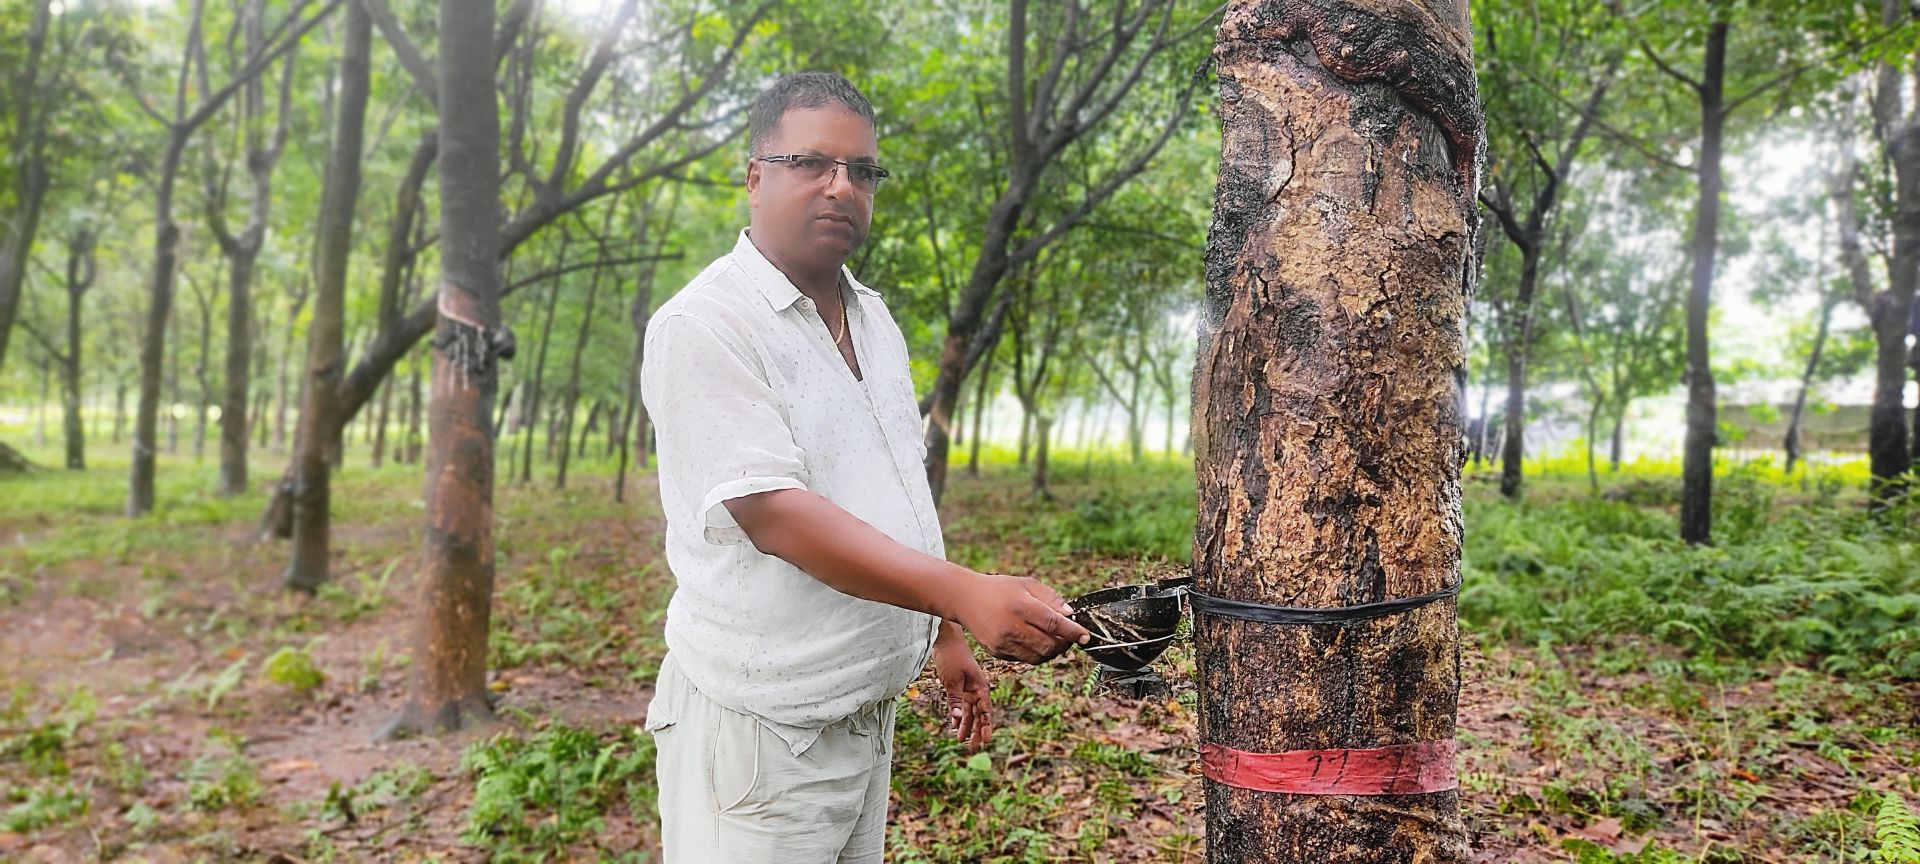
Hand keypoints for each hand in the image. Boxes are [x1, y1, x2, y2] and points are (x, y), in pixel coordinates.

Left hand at [932, 626, 991, 750]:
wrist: (945, 640)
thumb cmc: (952, 657)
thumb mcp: (952, 680)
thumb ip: (954, 700)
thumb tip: (956, 719)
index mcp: (980, 687)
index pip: (985, 711)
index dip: (986, 726)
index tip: (986, 741)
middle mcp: (976, 689)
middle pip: (978, 714)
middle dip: (975, 730)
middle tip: (972, 746)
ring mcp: (968, 688)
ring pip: (968, 711)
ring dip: (965, 725)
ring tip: (961, 740)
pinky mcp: (958, 686)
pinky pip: (960, 705)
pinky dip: (957, 715)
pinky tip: (954, 725)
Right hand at [949, 573, 1090, 664]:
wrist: (965, 598)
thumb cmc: (999, 589)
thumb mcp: (1026, 584)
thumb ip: (1050, 597)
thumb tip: (1070, 615)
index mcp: (1021, 606)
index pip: (1054, 624)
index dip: (1073, 632)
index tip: (1085, 636)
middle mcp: (1011, 627)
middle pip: (1049, 645)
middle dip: (1065, 644)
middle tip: (1070, 637)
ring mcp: (1003, 643)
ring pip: (1039, 657)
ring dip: (1052, 651)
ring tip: (1055, 640)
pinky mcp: (997, 652)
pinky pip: (1025, 659)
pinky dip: (1037, 653)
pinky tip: (1036, 641)